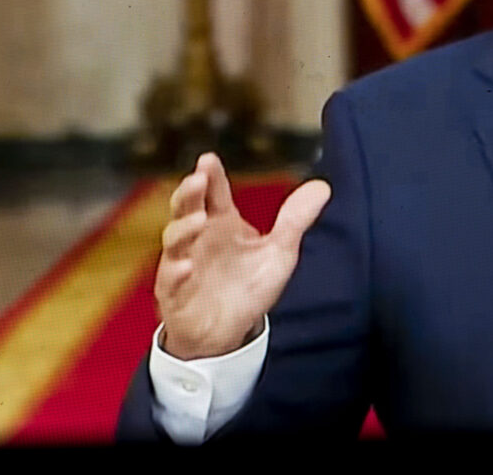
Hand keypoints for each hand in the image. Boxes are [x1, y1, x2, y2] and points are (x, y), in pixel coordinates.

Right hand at [155, 152, 332, 360]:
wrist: (228, 333)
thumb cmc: (248, 286)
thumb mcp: (278, 252)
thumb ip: (295, 220)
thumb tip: (322, 186)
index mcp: (221, 221)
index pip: (213, 192)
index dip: (210, 175)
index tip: (209, 159)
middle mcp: (198, 237)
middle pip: (186, 207)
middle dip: (189, 192)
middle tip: (198, 179)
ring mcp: (182, 262)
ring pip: (175, 239)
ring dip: (184, 228)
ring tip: (200, 219)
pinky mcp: (175, 293)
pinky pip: (170, 280)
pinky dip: (176, 272)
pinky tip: (187, 266)